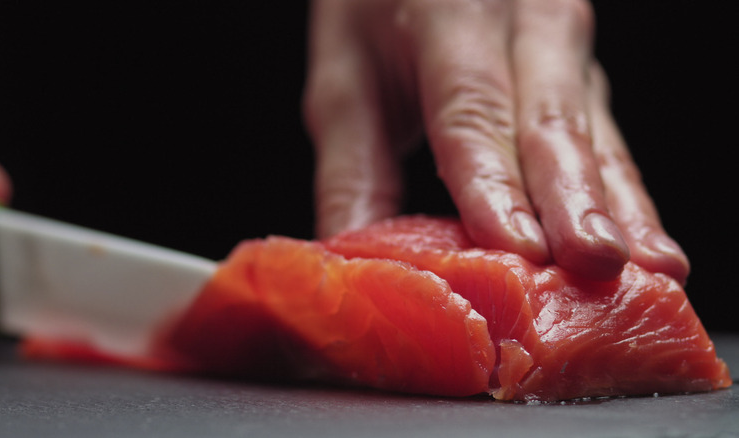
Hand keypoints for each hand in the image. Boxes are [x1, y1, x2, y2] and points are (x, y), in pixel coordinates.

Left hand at [303, 0, 688, 283]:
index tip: (516, 247)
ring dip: (620, 206)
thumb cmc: (376, 11)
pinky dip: (627, 195)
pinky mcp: (582, 74)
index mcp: (450, 14)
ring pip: (596, 134)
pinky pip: (609, 139)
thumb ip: (350, 172)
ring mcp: (564, 47)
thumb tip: (352, 262)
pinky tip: (649, 244)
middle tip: (594, 264)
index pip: (471, 109)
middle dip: (575, 200)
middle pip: (550, 122)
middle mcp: (524, 22)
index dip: (495, 182)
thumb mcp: (344, 80)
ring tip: (648, 268)